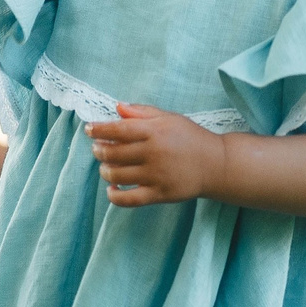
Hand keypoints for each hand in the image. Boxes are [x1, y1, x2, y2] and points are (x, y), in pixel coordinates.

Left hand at [86, 104, 232, 207]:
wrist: (216, 165)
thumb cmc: (190, 138)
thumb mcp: (169, 118)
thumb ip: (142, 112)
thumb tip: (117, 107)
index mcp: (154, 131)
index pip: (117, 130)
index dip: (99, 130)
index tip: (89, 130)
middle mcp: (153, 153)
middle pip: (113, 153)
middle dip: (99, 150)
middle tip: (98, 149)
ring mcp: (156, 175)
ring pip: (116, 175)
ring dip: (104, 170)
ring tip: (106, 166)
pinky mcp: (159, 194)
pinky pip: (128, 199)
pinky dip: (114, 195)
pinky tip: (112, 188)